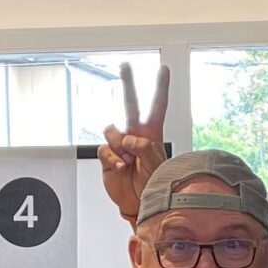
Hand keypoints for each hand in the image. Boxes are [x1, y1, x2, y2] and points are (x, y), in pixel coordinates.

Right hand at [96, 61, 170, 225]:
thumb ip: (145, 147)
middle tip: (125, 65)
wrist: (138, 203)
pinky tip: (121, 168)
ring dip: (120, 146)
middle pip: (131, 104)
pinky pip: (105, 149)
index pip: (157, 107)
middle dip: (128, 83)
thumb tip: (129, 138)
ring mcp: (120, 145)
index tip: (162, 69)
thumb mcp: (156, 165)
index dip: (160, 88)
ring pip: (112, 130)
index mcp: (152, 134)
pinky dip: (113, 159)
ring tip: (130, 162)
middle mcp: (135, 135)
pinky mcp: (107, 156)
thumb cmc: (153, 184)